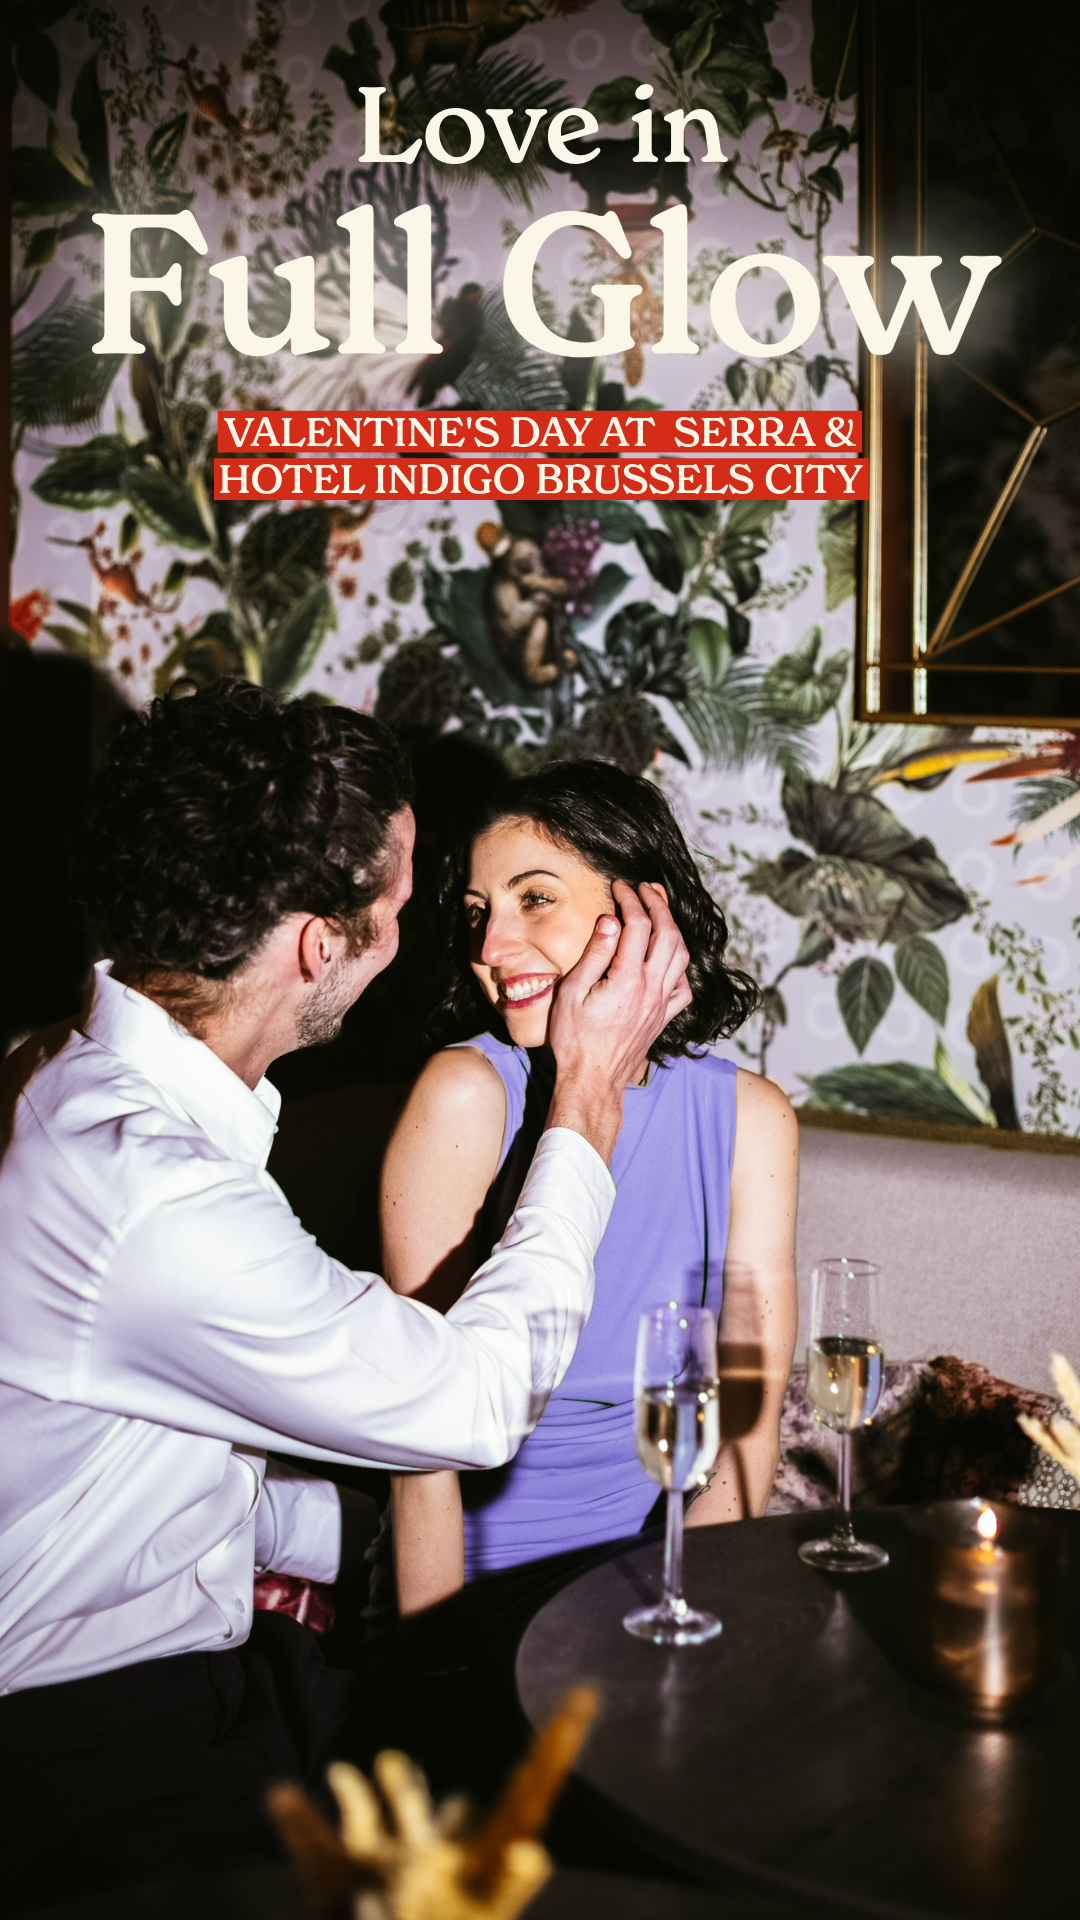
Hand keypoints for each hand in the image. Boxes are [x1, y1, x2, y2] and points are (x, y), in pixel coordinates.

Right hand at [545, 881, 690, 1163]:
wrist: (593, 1081)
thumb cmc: (575, 1041)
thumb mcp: (572, 994)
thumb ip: (595, 956)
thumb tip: (610, 922)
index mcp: (627, 980)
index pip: (639, 926)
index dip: (632, 900)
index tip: (621, 887)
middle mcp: (651, 989)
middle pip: (668, 934)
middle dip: (660, 905)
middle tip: (647, 889)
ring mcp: (661, 1004)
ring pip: (682, 956)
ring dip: (674, 929)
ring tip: (661, 911)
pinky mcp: (663, 1018)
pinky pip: (684, 986)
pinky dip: (680, 965)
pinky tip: (668, 958)